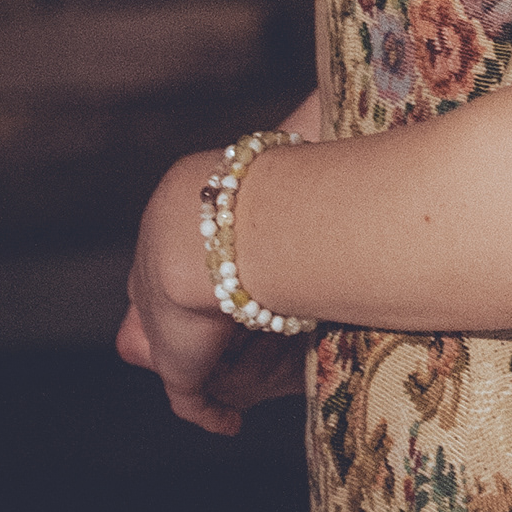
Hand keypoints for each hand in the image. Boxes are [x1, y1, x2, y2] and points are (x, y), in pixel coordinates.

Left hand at [117, 127, 313, 435]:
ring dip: (212, 365)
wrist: (224, 226)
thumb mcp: (292, 138)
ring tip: (244, 385)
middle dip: (191, 319)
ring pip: (182, 344)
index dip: (206, 263)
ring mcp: (159, 308)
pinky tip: (228, 425)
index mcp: (182, 201)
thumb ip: (314, 119)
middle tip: (232, 341)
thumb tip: (354, 85)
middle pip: (166, 295)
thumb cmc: (274, 176)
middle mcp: (157, 257)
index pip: (185, 238)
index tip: (237, 279)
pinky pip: (188, 396)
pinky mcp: (175, 357)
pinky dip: (207, 412)